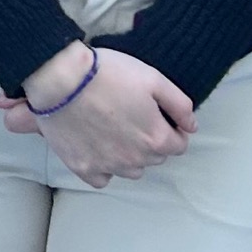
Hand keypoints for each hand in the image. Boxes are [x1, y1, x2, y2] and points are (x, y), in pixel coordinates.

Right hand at [0, 42, 195, 185]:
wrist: (60, 79)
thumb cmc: (107, 74)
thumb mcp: (153, 79)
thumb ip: (180, 105)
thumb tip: (191, 126)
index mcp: (156, 138)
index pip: (178, 145)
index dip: (171, 128)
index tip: (156, 114)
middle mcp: (135, 160)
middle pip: (155, 157)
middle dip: (150, 140)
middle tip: (132, 116)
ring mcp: (108, 166)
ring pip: (131, 170)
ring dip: (129, 155)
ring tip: (114, 130)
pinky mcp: (83, 168)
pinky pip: (102, 178)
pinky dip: (103, 167)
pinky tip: (96, 146)